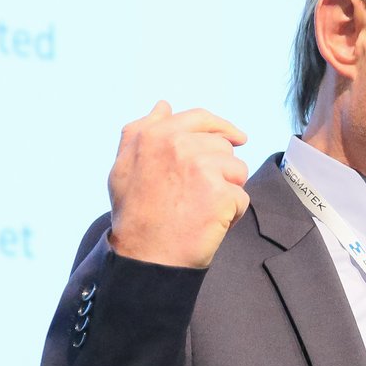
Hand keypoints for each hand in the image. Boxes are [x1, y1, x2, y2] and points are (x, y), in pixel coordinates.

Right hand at [107, 101, 249, 267]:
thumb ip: (141, 131)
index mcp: (154, 134)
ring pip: (237, 171)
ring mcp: (201, 167)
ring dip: (227, 191)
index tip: (237, 138)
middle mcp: (178, 144)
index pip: (201, 118)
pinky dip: (230, 215)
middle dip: (220, 170)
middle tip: (197, 195)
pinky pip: (241, 198)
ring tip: (201, 210)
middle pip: (223, 146)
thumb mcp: (124, 166)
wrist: (146, 258)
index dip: (221, 128)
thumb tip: (163, 106)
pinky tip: (208, 224)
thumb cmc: (134, 216)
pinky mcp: (221, 192)